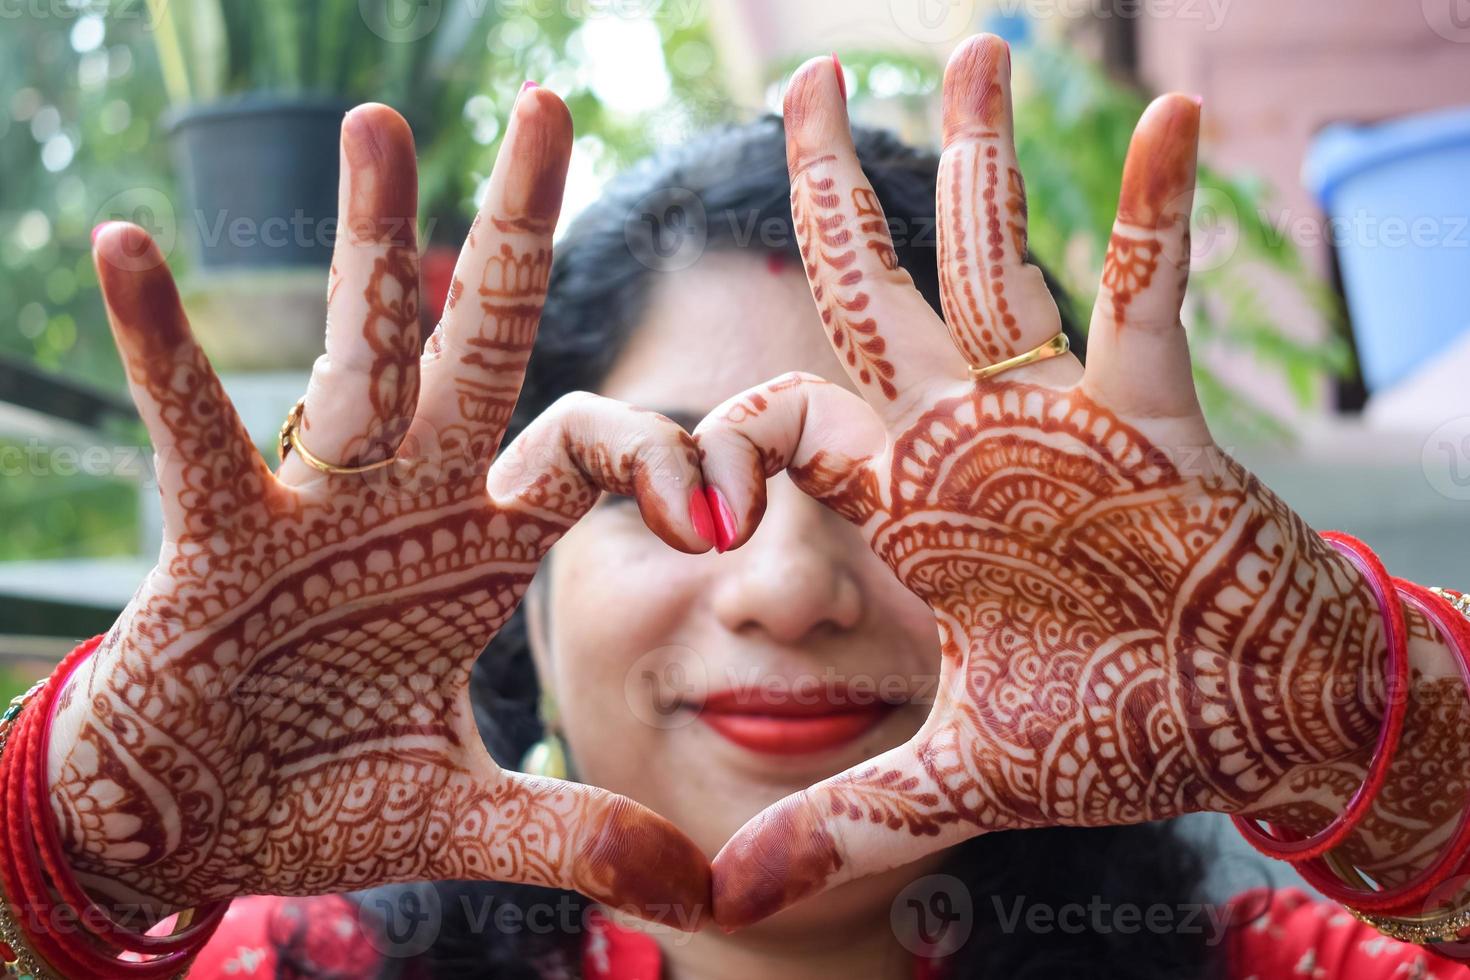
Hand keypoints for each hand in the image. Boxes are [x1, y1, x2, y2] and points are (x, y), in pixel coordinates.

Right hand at [49, 90, 710, 926]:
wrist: (197, 826)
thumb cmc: (322, 799)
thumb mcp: (464, 819)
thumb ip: (575, 836)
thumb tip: (702, 898)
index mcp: (480, 549)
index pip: (587, 453)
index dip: (660, 460)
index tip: (718, 503)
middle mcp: (408, 498)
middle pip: (479, 343)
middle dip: (516, 233)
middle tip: (556, 108)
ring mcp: (314, 503)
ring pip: (353, 351)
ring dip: (366, 242)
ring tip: (381, 122)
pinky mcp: (216, 534)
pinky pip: (193, 426)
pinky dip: (163, 347)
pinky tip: (132, 250)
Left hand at [696, 36, 1386, 927]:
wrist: (1240, 722)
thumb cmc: (1114, 730)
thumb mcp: (958, 776)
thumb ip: (846, 819)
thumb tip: (727, 909)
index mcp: (902, 504)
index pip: (766, 429)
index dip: (683, 450)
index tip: (615, 502)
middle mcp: (964, 437)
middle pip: (871, 292)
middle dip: (832, 194)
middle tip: (799, 82)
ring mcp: (1058, 414)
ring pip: (998, 264)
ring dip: (984, 163)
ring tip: (971, 49)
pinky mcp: (1154, 418)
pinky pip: (1152, 295)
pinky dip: (1159, 215)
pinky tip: (1176, 116)